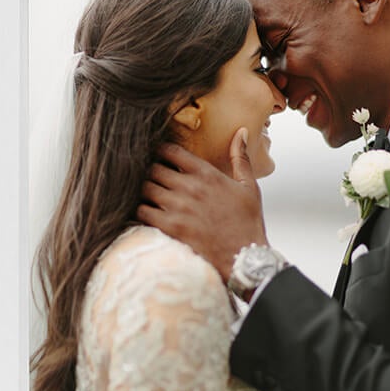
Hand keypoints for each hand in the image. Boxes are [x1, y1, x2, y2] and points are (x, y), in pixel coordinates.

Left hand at [137, 127, 266, 282]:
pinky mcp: (170, 227)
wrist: (245, 258)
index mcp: (206, 173)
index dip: (161, 152)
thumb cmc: (248, 223)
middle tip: (153, 180)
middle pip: (153, 168)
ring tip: (149, 196)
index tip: (160, 157)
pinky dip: (140, 211)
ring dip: (145, 191)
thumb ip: (240, 157)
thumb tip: (242, 132)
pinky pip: (141, 211)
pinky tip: (146, 213)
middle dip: (151, 172)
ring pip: (145, 188)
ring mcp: (178, 207)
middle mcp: (189, 187)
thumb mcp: (249, 186)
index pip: (170, 150)